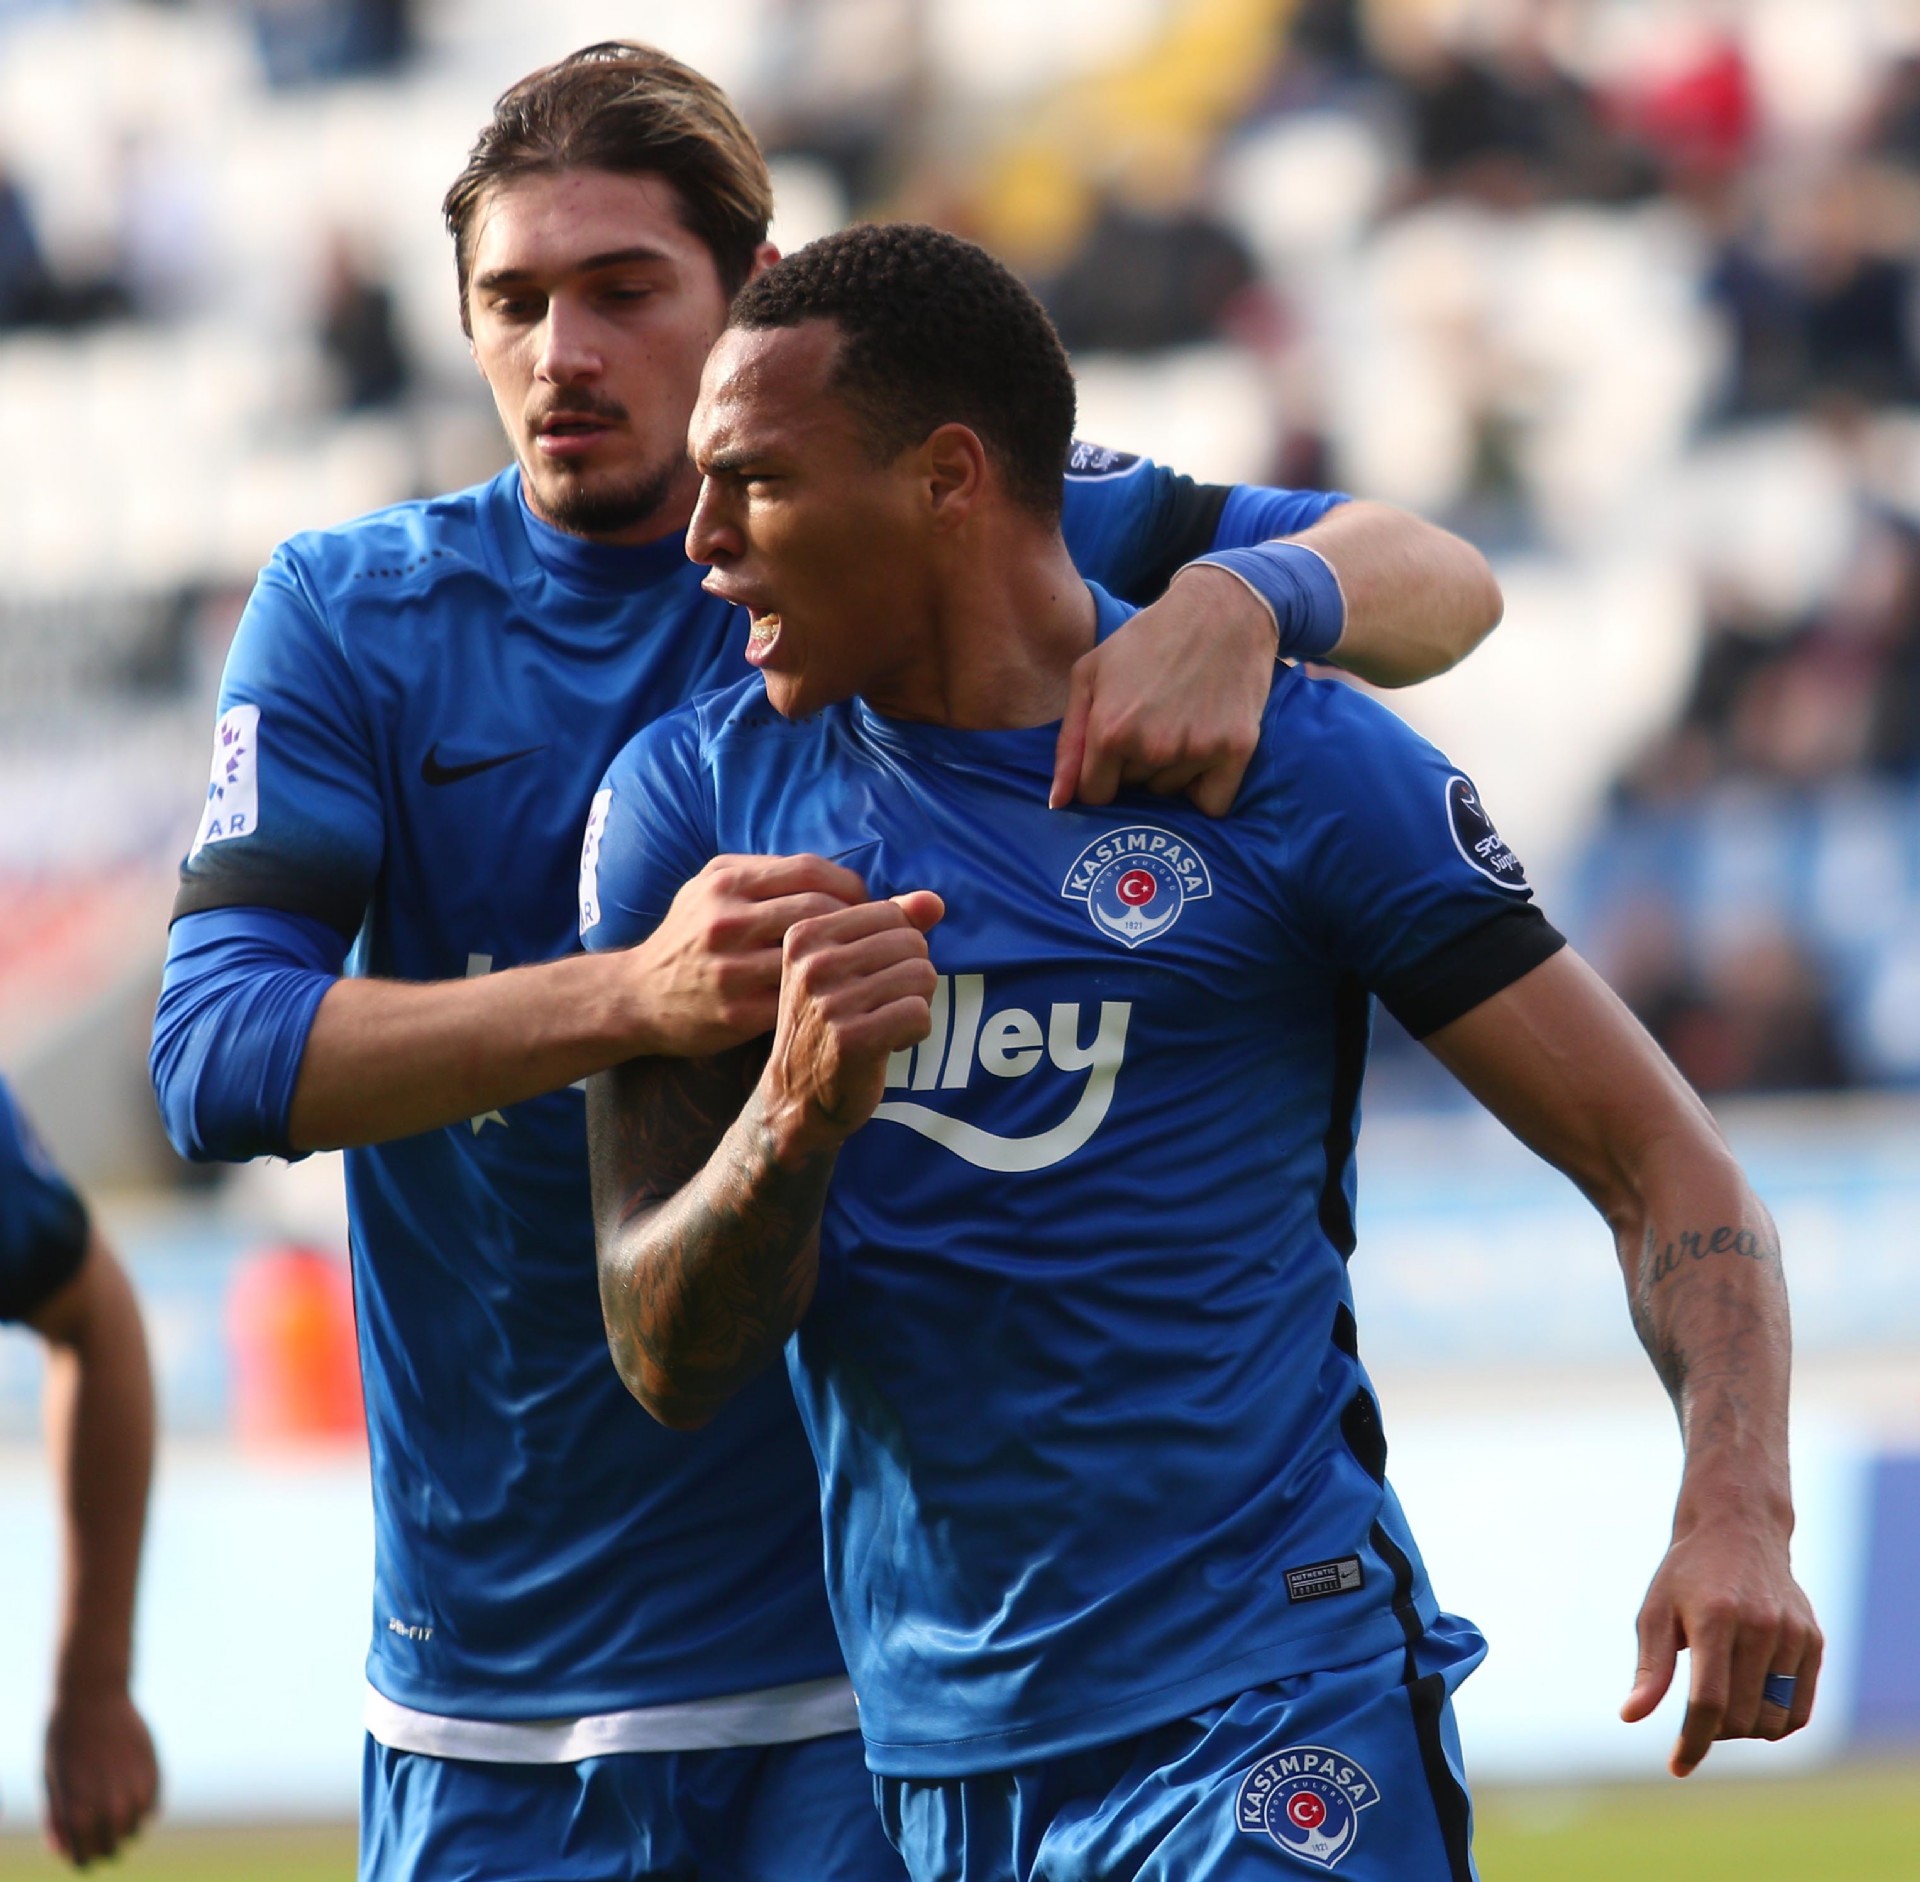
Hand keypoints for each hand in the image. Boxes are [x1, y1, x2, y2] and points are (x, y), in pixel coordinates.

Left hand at [44, 1686, 158, 1866]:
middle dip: (104, 1848)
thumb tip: (64, 1849)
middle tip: (99, 1839)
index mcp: (78, 1811)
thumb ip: (57, 1818)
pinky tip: (132, 1799)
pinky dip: (144, 1809)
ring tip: (116, 1817)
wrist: (93, 1695)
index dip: (82, 1859)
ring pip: (136, 1828)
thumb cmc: (64, 1739)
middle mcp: (110, 1803)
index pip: (85, 1857)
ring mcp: (135, 1785)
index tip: (81, 1852)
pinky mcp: (154, 1768)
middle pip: (113, 1847)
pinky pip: (154, 1804)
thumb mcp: (51, 1781)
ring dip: (126, 1828)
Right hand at [628, 854, 867, 1055]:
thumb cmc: (690, 935)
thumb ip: (770, 874)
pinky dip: (826, 994)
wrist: (638, 996)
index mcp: (726, 883)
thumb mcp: (713, 887)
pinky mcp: (736, 1013)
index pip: (810, 870)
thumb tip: (840, 871)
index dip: (849, 885)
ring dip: (849, 960)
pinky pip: (798, 998)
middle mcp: (726, 921)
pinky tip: (838, 994)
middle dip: (858, 922)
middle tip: (873, 937)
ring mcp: (731, 969)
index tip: (865, 903)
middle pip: (818, 910)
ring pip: (812, 955)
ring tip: (862, 963)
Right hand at [760, 893, 944, 1162]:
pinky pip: (920, 1013)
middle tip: (880, 1006)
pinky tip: (885, 1045)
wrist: (796, 1097)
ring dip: (914, 1005)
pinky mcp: (852, 1038)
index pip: (891, 914)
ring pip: (921, 976)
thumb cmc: (829, 1022)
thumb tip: (935, 900)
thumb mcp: (847, 964)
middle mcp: (812, 964)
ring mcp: (830, 1002)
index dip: (897, 949)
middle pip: (911, 943)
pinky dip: (914, 1032)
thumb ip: (891, 925)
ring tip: (882, 1023)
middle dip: (910, 977)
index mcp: (805, 934)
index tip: (869, 978)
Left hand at [1050, 564, 1274, 816]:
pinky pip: (1213, 804)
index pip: (1096, 794)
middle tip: (1154, 720)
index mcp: (1110, 731)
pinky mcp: (1236, 749)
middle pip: (1134, 790)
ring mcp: (1196, 750)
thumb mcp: (1091, 674)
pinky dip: (1207, 788)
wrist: (1222, 610)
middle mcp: (1152, 747)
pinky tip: (1205, 750)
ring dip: (1172, 771)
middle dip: (1136, 765)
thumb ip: (1069, 742)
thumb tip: (1057, 802)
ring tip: (1182, 722)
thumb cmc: (1148, 639)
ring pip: (1171, 793)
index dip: (1102, 775)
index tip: (1114, 752)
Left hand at [1621, 1505, 1821, 1775]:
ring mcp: (1792, 1634)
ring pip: (1773, 1720)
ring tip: (1722, 1704)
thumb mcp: (1655, 1611)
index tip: (1677, 1766)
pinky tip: (1751, 1705)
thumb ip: (1650, 1668)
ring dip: (1745, 1730)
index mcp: (1714, 1618)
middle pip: (1740, 1716)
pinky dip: (1775, 1723)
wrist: (1737, 1529)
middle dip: (1713, 1732)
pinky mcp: (1813, 1641)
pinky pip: (1799, 1709)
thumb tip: (1630, 1717)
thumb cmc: (1686, 1575)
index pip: (1707, 1701)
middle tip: (1695, 1715)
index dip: (1692, 1741)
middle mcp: (1759, 1626)